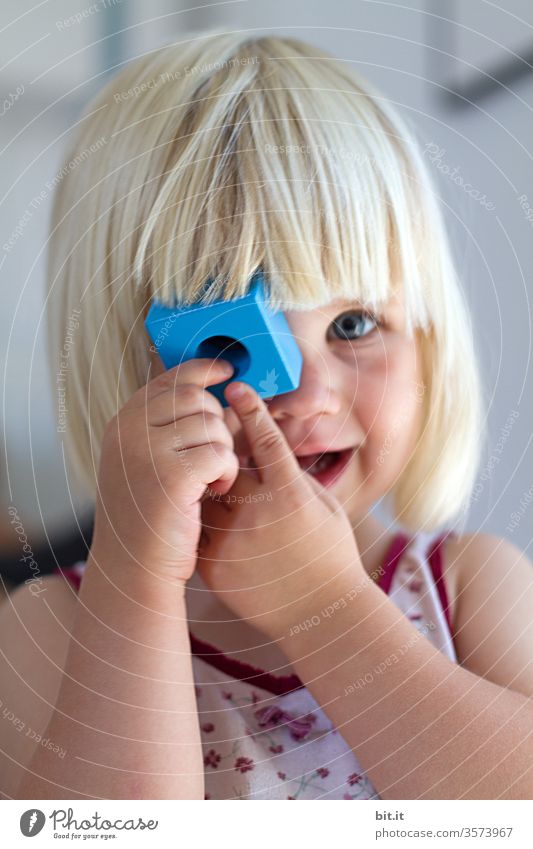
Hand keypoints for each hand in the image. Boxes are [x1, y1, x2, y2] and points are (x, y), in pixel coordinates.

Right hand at [91, 358, 239, 584]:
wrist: (134, 568)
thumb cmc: (149, 517)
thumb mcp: (146, 462)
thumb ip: (166, 425)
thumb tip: (212, 385)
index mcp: (123, 422)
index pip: (171, 379)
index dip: (204, 371)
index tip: (227, 371)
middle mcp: (129, 430)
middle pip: (198, 399)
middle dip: (217, 425)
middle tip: (209, 460)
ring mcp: (147, 451)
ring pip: (213, 426)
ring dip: (222, 452)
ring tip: (208, 480)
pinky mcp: (173, 475)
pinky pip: (221, 453)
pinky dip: (226, 473)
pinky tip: (213, 491)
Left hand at [197, 380, 362, 642]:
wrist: (320, 615)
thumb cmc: (330, 556)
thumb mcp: (325, 507)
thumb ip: (295, 475)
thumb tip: (271, 444)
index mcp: (292, 495)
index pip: (266, 439)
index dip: (250, 409)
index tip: (236, 387)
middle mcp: (258, 514)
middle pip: (224, 461)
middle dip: (216, 441)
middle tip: (207, 425)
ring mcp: (232, 541)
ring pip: (202, 493)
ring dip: (200, 477)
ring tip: (198, 469)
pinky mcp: (213, 565)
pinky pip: (194, 528)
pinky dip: (194, 515)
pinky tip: (196, 510)